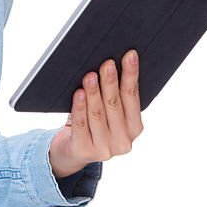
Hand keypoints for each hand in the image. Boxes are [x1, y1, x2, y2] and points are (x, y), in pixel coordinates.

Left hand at [48, 49, 143, 178]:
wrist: (71, 151)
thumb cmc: (92, 123)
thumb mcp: (107, 111)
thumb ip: (113, 93)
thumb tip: (110, 61)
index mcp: (134, 127)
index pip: (133, 96)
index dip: (131, 74)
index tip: (130, 55)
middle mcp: (123, 140)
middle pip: (115, 104)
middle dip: (110, 82)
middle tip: (107, 63)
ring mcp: (105, 148)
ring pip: (97, 114)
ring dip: (93, 92)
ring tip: (89, 75)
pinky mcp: (85, 151)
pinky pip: (81, 124)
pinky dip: (79, 107)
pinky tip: (78, 93)